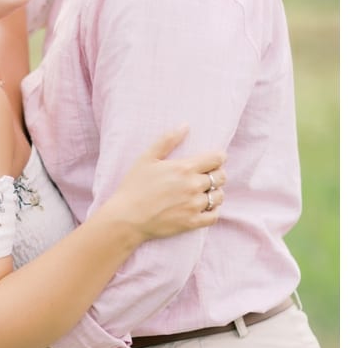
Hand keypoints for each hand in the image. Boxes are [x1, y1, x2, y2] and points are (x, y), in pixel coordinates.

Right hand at [99, 125, 226, 238]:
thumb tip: (185, 125)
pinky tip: (203, 207)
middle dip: (217, 174)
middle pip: (221, 177)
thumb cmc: (134, 187)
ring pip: (219, 196)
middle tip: (206, 176)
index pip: (217, 159)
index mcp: (184, 168)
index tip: (212, 160)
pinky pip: (214, 216)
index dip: (218, 158)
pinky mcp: (192, 222)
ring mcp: (193, 205)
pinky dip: (213, 211)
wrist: (126, 218)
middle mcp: (193, 186)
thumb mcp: (147, 158)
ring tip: (204, 192)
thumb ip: (167, 140)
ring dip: (214, 193)